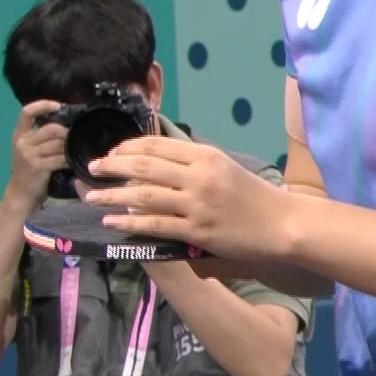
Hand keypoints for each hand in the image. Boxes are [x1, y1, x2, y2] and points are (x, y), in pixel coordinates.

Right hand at [6, 100, 66, 208]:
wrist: (20, 194)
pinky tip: (70, 163)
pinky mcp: (38, 167)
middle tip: (73, 139)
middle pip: (50, 128)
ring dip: (69, 148)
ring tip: (73, 152)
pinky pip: (60, 158)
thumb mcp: (28, 150)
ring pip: (58, 144)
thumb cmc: (27, 171)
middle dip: (66, 133)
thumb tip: (64, 125)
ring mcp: (29, 155)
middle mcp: (23, 142)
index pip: (27, 112)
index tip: (57, 105)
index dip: (43, 105)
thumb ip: (39, 137)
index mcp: (19, 135)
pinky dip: (68, 160)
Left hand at [85, 137, 292, 261]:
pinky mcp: (197, 231)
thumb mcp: (225, 168)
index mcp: (205, 155)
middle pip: (144, 165)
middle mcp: (198, 175)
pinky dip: (129, 222)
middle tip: (92, 169)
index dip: (128, 147)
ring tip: (92, 196)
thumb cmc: (254, 197)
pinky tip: (112, 221)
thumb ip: (193, 164)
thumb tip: (155, 166)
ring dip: (112, 195)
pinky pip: (155, 225)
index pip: (157, 144)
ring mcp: (197, 204)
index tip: (111, 153)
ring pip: (143, 195)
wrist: (283, 224)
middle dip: (113, 166)